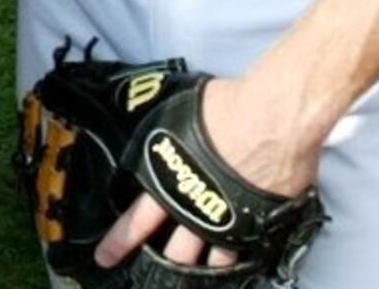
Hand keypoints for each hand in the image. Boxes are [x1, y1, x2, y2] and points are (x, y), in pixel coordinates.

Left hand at [92, 71, 319, 273]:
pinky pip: (249, 250)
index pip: (137, 220)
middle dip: (164, 265)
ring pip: (213, 258)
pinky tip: (240, 264)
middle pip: (175, 251)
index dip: (121, 240)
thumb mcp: (178, 115)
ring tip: (197, 279)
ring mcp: (230, 221)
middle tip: (154, 280)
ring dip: (204, 269)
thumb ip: (166, 134)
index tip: (106, 257)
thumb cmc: (225, 108)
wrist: (272, 118)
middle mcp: (198, 209)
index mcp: (170, 183)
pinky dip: (242, 257)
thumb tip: (158, 134)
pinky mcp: (262, 223)